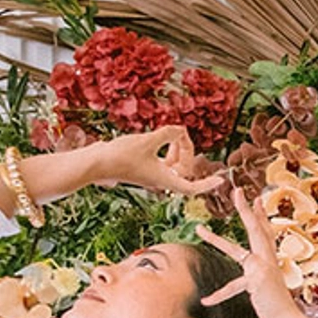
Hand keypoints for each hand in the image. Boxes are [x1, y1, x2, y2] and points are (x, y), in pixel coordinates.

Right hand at [89, 126, 226, 195]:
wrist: (96, 162)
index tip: (221, 180)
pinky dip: (166, 147)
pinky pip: (164, 159)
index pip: (193, 187)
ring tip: (172, 132)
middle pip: (185, 169)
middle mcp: (161, 179)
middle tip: (181, 133)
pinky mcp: (144, 166)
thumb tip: (180, 129)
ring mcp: (152, 174)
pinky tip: (162, 135)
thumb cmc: (121, 156)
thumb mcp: (148, 141)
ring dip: (177, 147)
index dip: (208, 184)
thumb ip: (168, 133)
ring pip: (175, 163)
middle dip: (187, 150)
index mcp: (165, 179)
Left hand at [196, 188, 314, 317]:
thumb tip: (252, 277)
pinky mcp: (255, 283)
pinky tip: (206, 300)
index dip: (260, 215)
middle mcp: (268, 260)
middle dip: (246, 210)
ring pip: (235, 251)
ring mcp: (262, 270)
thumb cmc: (278, 308)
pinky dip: (219, 295)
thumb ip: (259, 279)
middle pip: (255, 230)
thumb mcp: (268, 288)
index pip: (265, 232)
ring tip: (198, 229)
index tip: (256, 199)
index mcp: (270, 260)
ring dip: (215, 240)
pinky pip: (232, 288)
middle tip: (237, 192)